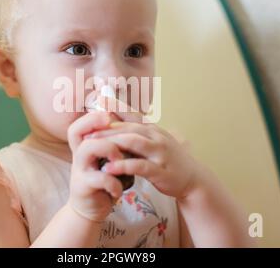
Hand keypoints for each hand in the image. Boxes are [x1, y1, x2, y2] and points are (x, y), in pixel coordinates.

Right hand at [66, 111, 124, 222]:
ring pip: (87, 148)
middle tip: (121, 133)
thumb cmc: (105, 179)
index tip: (109, 114)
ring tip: (121, 159)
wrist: (93, 208)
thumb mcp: (108, 158)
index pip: (78, 124)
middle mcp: (78, 154)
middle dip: (101, 128)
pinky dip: (113, 182)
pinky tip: (119, 188)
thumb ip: (114, 141)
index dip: (91, 117)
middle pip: (78, 131)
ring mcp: (79, 170)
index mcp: (84, 145)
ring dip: (109, 149)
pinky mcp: (83, 186)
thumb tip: (130, 119)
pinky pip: (99, 178)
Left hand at [84, 96, 200, 200]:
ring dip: (112, 142)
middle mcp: (156, 137)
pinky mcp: (160, 171)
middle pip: (128, 126)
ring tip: (93, 144)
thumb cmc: (167, 159)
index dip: (114, 106)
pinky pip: (140, 166)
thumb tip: (113, 120)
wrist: (193, 178)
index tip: (97, 100)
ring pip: (133, 142)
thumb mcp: (153, 141)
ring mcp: (159, 153)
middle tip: (87, 129)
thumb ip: (136, 132)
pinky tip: (109, 168)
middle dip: (106, 127)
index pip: (132, 114)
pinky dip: (123, 165)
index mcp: (152, 129)